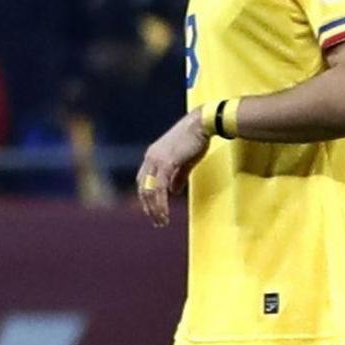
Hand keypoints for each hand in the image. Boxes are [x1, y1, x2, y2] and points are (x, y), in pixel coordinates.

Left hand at [135, 112, 210, 226]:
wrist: (202, 123)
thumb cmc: (195, 140)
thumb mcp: (184, 161)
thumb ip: (177, 177)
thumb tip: (173, 192)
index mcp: (152, 156)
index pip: (142, 181)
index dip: (146, 198)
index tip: (152, 211)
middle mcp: (150, 158)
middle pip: (142, 188)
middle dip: (148, 207)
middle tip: (156, 221)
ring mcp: (156, 160)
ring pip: (149, 190)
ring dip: (154, 208)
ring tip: (161, 221)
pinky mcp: (166, 162)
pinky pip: (159, 188)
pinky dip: (161, 202)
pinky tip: (165, 212)